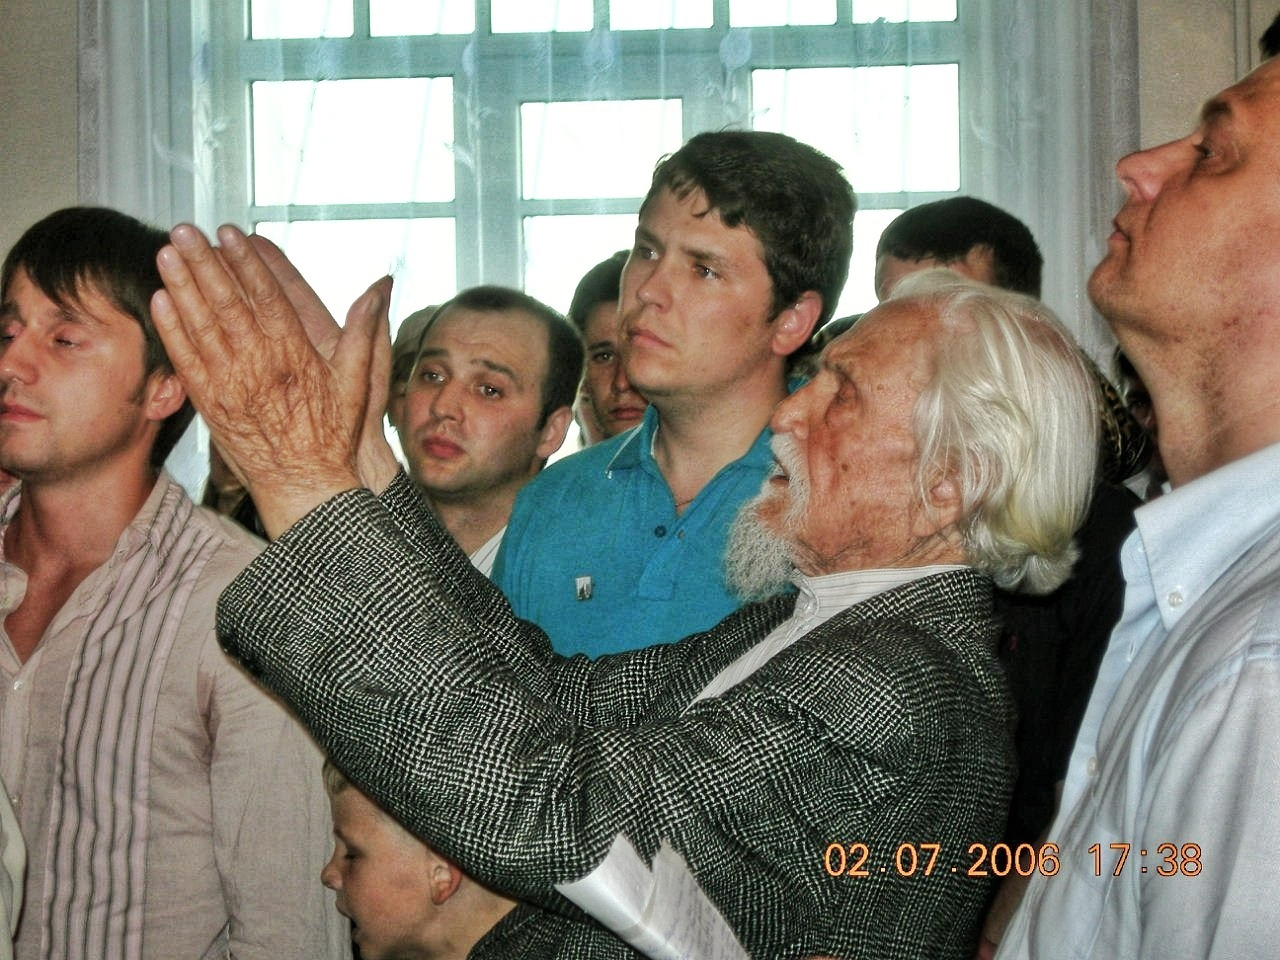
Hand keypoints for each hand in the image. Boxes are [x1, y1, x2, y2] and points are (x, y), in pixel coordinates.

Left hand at [151, 223, 392, 536]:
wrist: (305, 484)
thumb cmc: (334, 433)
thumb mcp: (359, 380)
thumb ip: (365, 329)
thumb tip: (382, 286)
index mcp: (295, 354)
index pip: (265, 296)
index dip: (245, 262)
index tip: (229, 233)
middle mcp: (260, 365)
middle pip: (226, 303)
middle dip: (203, 263)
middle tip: (184, 230)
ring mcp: (231, 384)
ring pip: (201, 326)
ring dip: (181, 287)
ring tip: (167, 253)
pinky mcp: (211, 403)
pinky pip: (186, 360)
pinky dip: (172, 330)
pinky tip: (161, 301)